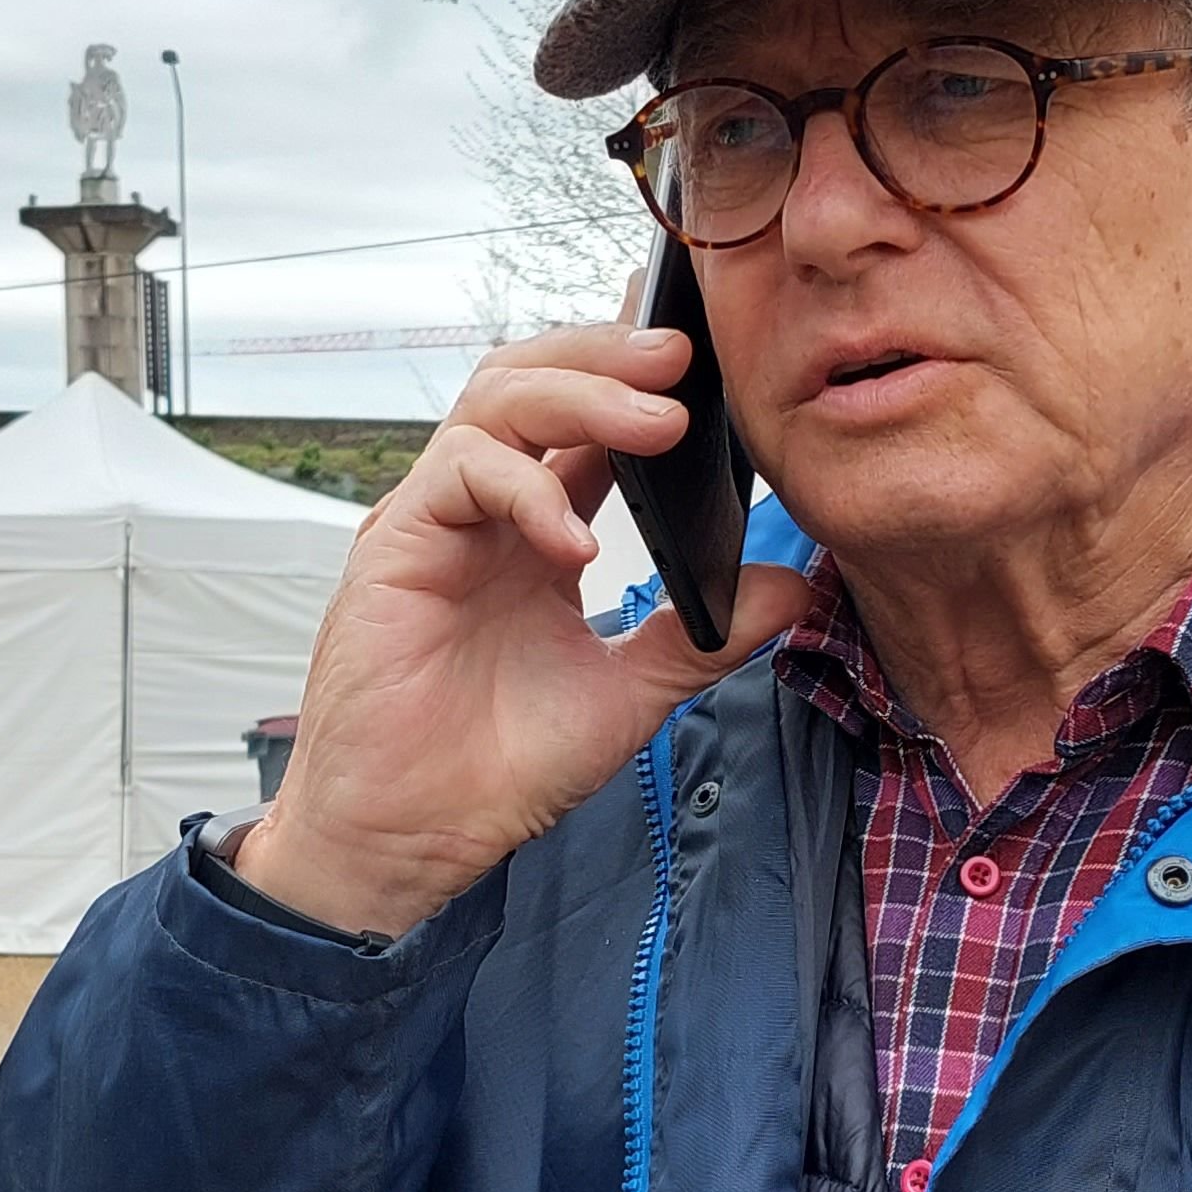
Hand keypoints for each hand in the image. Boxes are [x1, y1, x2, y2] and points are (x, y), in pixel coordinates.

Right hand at [232, 323, 810, 938]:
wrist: (412, 838)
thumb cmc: (498, 769)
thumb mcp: (630, 695)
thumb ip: (704, 637)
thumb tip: (795, 585)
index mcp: (537, 530)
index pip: (586, 419)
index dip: (638, 372)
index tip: (707, 352)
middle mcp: (485, 509)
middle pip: (535, 377)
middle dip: (609, 353)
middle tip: (684, 355)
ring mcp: (437, 518)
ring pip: (496, 400)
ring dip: (580, 396)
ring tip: (657, 422)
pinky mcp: (396, 543)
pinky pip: (461, 473)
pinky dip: (527, 492)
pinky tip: (577, 541)